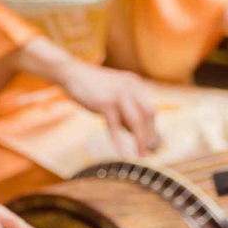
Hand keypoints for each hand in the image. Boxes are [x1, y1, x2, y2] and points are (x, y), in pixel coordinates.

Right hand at [15, 38, 160, 156]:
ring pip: (136, 121)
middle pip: (149, 114)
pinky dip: (119, 142)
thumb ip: (127, 114)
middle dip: (151, 134)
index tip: (155, 144)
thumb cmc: (93, 88)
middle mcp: (131, 87)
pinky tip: (123, 154)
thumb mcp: (114, 97)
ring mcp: (118, 95)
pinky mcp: (104, 103)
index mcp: (135, 84)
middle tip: (151, 152)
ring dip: (141, 140)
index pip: (151, 109)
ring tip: (141, 155)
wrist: (72, 73)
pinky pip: (115, 126)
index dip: (154, 128)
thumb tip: (140, 136)